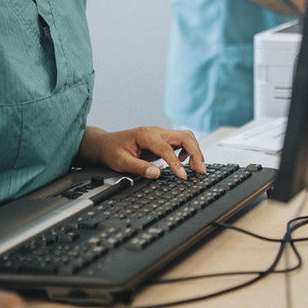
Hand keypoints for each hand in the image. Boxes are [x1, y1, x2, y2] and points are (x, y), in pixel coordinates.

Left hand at [80, 125, 205, 177]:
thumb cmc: (112, 151)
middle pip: (185, 137)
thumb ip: (139, 167)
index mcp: (146, 135)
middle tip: (201, 171)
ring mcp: (161, 134)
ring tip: (197, 169)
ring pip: (187, 137)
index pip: (168, 148)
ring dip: (195, 151)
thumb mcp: (121, 162)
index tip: (183, 176)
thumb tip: (156, 174)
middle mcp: (157, 131)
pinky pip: (182, 141)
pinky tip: (184, 162)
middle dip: (196, 153)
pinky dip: (189, 151)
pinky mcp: (163, 139)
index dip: (177, 163)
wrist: (106, 143)